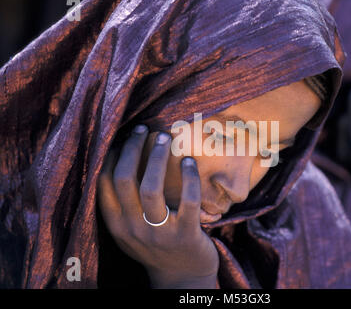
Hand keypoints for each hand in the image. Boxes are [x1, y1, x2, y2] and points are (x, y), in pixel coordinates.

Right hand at [97, 126, 218, 287]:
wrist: (181, 279)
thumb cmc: (156, 246)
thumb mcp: (131, 230)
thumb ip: (123, 204)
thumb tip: (122, 158)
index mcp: (116, 225)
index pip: (103, 184)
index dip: (112, 155)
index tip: (123, 137)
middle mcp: (132, 229)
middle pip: (124, 180)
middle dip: (132, 148)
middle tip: (143, 129)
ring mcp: (159, 233)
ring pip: (151, 188)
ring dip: (157, 157)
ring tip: (164, 138)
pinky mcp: (186, 235)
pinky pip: (188, 201)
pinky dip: (189, 178)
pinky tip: (189, 162)